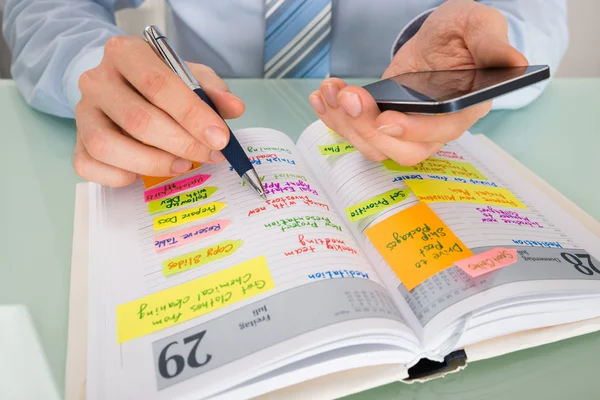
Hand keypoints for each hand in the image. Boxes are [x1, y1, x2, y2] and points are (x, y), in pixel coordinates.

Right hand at [74, 35, 243, 186]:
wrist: (120, 85)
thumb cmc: (158, 82)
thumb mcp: (189, 76)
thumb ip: (212, 90)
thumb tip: (234, 108)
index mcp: (126, 53)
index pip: (159, 85)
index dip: (193, 116)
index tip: (219, 139)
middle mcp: (97, 80)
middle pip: (138, 119)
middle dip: (182, 144)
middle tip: (210, 155)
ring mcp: (82, 113)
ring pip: (108, 146)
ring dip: (153, 163)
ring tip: (181, 165)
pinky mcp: (76, 142)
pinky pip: (90, 166)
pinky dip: (122, 176)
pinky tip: (145, 172)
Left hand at [309, 0, 527, 164]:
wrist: (440, 39)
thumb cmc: (463, 34)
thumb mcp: (479, 26)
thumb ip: (491, 43)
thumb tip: (514, 61)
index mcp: (463, 108)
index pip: (441, 131)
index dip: (413, 132)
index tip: (387, 119)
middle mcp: (434, 128)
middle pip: (402, 151)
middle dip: (369, 128)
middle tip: (351, 97)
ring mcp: (406, 129)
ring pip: (374, 146)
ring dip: (345, 123)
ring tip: (332, 90)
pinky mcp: (382, 122)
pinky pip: (358, 134)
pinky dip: (334, 118)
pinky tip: (323, 96)